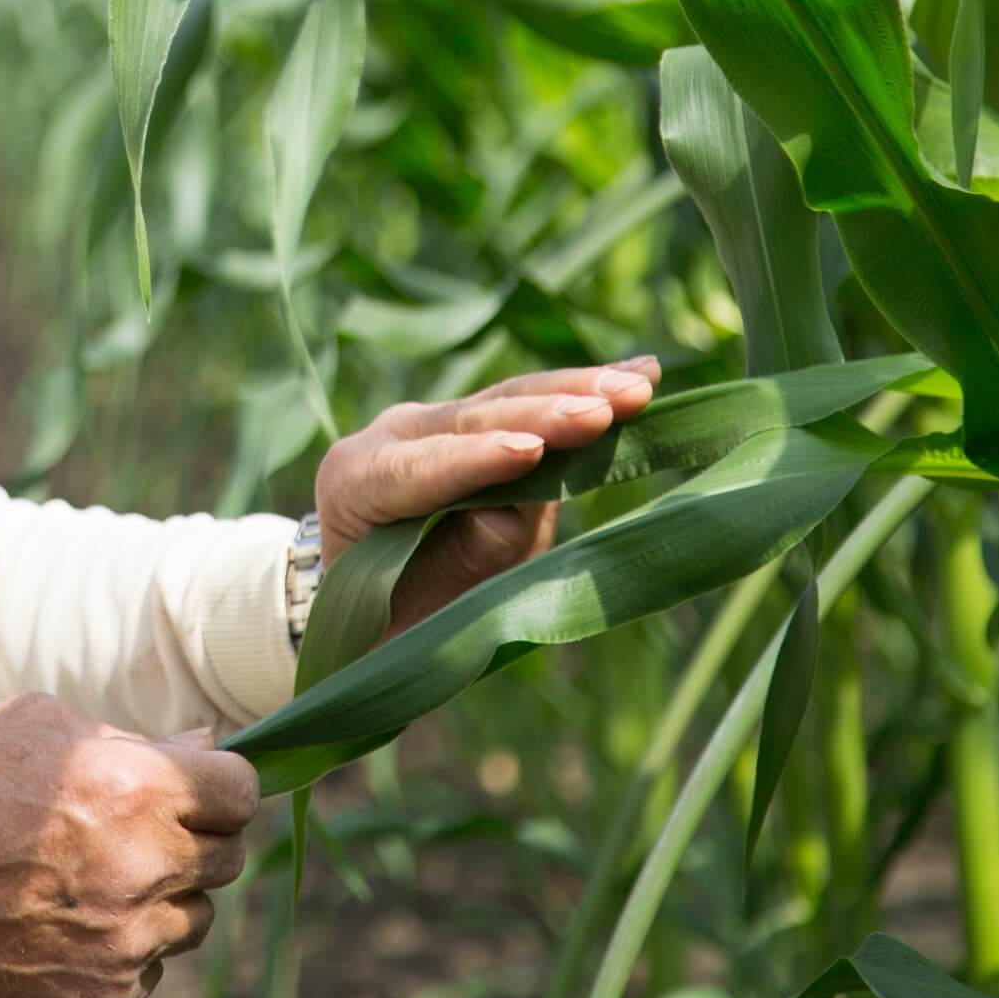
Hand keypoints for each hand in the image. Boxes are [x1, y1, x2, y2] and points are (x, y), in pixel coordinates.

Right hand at [0, 693, 257, 997]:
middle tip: (151, 838)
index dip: (222, 788)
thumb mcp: (51, 729)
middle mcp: (150, 864)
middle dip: (199, 842)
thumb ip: (139, 738)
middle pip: (229, 857)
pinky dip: (130, 955)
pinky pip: (152, 973)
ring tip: (112, 885)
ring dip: (169, 901)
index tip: (201, 791)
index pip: (243, 792)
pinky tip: (85, 929)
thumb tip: (202, 745)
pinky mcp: (100, 996)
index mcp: (149, 790)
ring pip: (196, 918)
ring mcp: (128, 936)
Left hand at [315, 357, 660, 637]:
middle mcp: (395, 434)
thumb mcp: (414, 615)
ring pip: (512, 397)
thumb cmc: (384, 625)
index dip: (477, 460)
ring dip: (579, 390)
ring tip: (639, 385)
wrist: (363, 607)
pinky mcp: (484, 421)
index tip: (531, 452)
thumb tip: (510, 515)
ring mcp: (440, 421)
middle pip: (475, 418)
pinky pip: (536, 400)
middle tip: (603, 409)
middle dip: (544, 414)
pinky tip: (642, 372)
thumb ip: (460, 562)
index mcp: (356, 481)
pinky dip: (587, 389)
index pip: (420, 469)